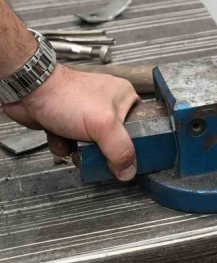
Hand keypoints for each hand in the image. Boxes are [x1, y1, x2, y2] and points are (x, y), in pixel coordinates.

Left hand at [3, 64, 139, 180]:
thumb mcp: (103, 125)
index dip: (132, 146)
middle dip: (99, 151)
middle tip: (92, 150)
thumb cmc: (66, 96)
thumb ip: (121, 150)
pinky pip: (73, 143)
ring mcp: (88, 113)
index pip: (140, 128)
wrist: (29, 91)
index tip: (123, 158)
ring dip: (79, 150)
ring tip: (71, 141)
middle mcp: (109, 104)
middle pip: (114, 141)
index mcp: (126, 97)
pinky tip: (58, 136)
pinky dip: (64, 145)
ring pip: (92, 145)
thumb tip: (129, 171)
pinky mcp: (69, 121)